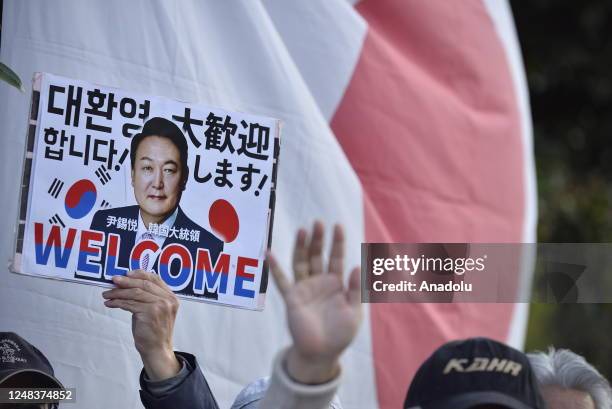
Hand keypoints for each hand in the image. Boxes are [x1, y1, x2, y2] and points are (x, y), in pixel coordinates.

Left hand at [102, 270, 180, 380]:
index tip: (126, 273)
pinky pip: (129, 303)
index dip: (139, 274)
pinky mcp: (150, 313)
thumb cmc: (154, 331)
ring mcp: (160, 306)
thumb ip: (148, 297)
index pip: (155, 279)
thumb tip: (128, 284)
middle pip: (144, 284)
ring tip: (107, 294)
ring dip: (118, 292)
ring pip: (135, 293)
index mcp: (171, 297)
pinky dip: (117, 302)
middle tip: (113, 280)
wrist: (157, 349)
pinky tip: (110, 303)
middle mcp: (168, 299)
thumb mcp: (156, 310)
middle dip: (126, 281)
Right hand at [267, 222, 361, 383]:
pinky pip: (282, 281)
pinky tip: (269, 254)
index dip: (337, 242)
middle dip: (317, 240)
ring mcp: (304, 288)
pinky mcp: (292, 298)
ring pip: (301, 262)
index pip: (336, 257)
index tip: (337, 226)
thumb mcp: (355, 312)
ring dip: (300, 247)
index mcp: (336, 283)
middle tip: (317, 223)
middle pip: (317, 255)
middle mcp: (319, 281)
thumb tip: (357, 266)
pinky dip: (275, 268)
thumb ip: (356, 290)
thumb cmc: (340, 333)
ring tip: (302, 230)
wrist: (322, 353)